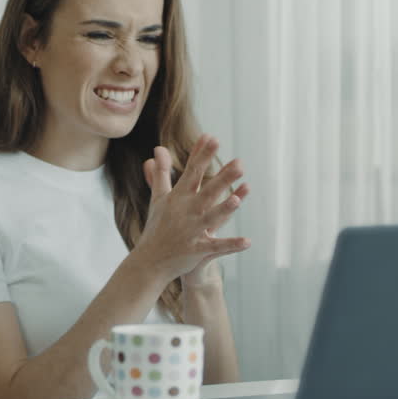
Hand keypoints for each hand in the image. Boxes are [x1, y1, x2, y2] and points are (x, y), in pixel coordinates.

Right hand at [132, 134, 250, 283]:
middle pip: (207, 192)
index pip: (192, 172)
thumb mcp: (158, 198)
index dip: (202, 155)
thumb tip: (158, 149)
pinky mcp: (196, 250)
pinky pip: (217, 247)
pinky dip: (231, 245)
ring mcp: (191, 231)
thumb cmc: (156, 226)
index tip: (212, 138)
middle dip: (223, 178)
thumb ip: (161, 172)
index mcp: (177, 198)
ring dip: (224, 209)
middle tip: (239, 163)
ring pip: (211, 218)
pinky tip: (248, 242)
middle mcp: (185, 212)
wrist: (149, 260)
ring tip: (237, 200)